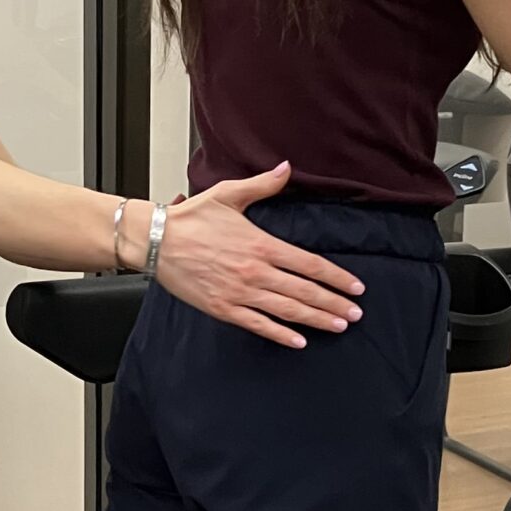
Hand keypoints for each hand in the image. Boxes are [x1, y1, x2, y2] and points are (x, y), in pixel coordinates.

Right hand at [153, 162, 365, 346]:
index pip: (310, 264)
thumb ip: (263, 185)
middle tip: (355, 314)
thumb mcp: (229, 195)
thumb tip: (286, 168)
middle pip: (305, 291)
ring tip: (338, 326)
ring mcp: (239, 292)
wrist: (155, 241)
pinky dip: (280, 335)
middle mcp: (255, 271)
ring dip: (316, 319)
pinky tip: (298, 341)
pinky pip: (258, 325)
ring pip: (287, 310)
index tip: (355, 287)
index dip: (337, 278)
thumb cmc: (190, 219)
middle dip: (334, 303)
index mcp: (262, 244)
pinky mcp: (223, 308)